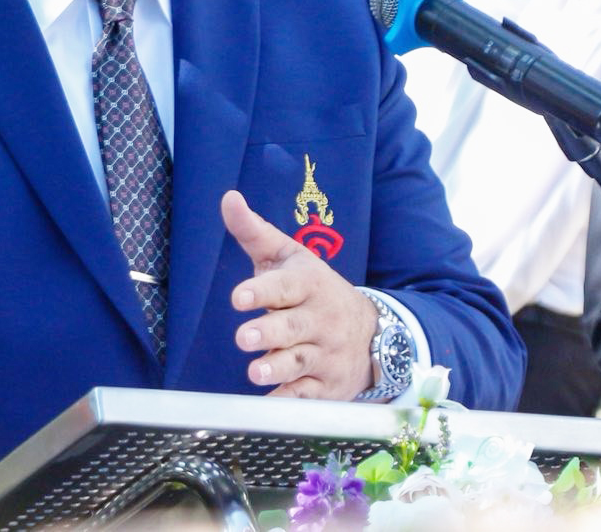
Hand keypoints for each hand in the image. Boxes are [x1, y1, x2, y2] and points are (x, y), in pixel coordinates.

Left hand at [222, 189, 376, 398]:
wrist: (372, 332)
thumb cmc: (312, 288)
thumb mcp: (288, 256)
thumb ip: (254, 231)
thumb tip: (228, 198)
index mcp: (308, 284)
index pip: (286, 286)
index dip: (262, 291)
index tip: (238, 297)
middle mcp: (320, 320)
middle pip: (293, 327)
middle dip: (269, 332)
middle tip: (244, 337)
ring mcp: (326, 354)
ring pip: (300, 362)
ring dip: (277, 367)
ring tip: (254, 371)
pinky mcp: (327, 385)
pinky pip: (308, 396)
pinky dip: (290, 400)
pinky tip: (269, 403)